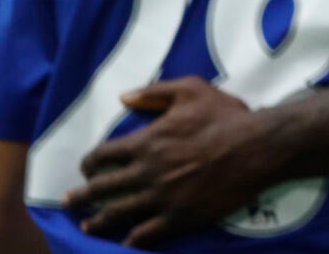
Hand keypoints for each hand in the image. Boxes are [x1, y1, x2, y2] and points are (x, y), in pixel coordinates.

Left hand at [64, 76, 273, 246]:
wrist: (258, 147)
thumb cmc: (227, 116)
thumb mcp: (192, 90)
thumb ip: (154, 92)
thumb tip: (123, 97)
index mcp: (146, 142)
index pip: (102, 156)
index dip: (89, 163)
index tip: (87, 169)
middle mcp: (146, 172)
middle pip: (101, 188)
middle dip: (81, 195)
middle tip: (70, 201)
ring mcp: (161, 197)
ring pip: (116, 214)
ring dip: (96, 221)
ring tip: (86, 225)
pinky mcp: (179, 217)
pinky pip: (144, 234)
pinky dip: (129, 241)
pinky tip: (124, 243)